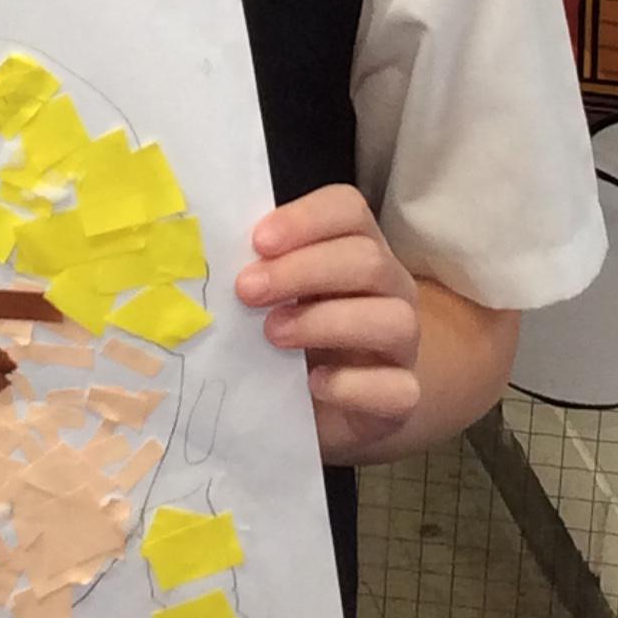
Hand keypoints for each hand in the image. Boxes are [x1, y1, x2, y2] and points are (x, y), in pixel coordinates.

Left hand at [236, 185, 421, 464]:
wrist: (328, 406)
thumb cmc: (296, 337)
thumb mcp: (277, 297)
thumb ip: (260, 271)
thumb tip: (214, 255)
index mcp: (359, 249)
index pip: (350, 210)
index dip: (306, 219)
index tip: (259, 241)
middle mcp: (391, 289)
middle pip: (369, 260)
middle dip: (303, 270)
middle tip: (247, 290)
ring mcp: (404, 345)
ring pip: (393, 320)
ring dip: (326, 322)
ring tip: (273, 334)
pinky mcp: (402, 397)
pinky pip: (397, 388)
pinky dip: (353, 385)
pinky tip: (314, 384)